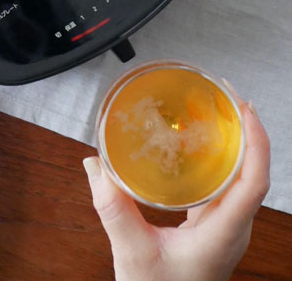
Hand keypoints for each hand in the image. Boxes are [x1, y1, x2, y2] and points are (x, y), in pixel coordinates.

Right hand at [85, 99, 269, 280]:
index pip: (254, 182)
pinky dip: (219, 160)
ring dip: (235, 143)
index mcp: (223, 234)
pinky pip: (226, 186)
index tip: (243, 109)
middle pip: (254, 173)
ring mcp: (226, 229)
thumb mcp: (132, 253)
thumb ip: (113, 209)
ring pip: (242, 178)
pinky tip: (199, 146)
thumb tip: (95, 166)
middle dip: (247, 132)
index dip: (256, 142)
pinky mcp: (214, 228)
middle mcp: (232, 229)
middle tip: (226, 97)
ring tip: (216, 112)